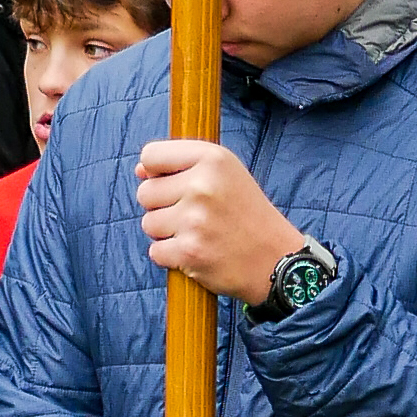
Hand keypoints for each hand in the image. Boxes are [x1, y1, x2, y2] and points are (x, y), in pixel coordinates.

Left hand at [134, 136, 296, 303]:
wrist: (276, 260)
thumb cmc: (247, 214)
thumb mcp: (226, 174)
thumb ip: (183, 165)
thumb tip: (140, 170)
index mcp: (212, 158)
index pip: (151, 155)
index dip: (156, 172)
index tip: (175, 184)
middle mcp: (202, 185)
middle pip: (145, 192)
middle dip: (162, 207)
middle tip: (195, 215)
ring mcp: (194, 219)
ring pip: (148, 224)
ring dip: (167, 233)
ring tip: (198, 234)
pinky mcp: (189, 251)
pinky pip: (155, 251)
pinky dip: (171, 257)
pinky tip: (197, 252)